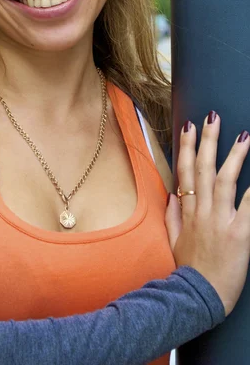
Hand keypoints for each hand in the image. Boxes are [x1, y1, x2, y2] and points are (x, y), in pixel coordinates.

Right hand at [165, 112, 249, 315]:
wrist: (198, 297)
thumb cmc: (188, 269)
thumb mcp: (173, 241)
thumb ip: (171, 216)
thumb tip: (172, 194)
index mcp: (187, 212)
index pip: (185, 172)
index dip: (187, 147)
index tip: (189, 126)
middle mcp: (202, 211)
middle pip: (203, 169)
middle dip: (208, 140)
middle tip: (212, 117)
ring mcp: (220, 221)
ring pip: (225, 180)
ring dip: (233, 156)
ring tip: (243, 135)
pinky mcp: (239, 233)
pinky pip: (247, 206)